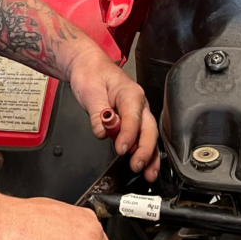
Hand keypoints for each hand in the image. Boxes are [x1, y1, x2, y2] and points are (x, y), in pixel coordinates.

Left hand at [67, 47, 159, 181]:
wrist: (89, 66)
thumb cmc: (92, 74)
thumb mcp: (90, 92)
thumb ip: (98, 114)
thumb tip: (102, 132)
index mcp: (130, 94)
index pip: (133, 117)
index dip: (128, 135)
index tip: (121, 149)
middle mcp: (139, 104)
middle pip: (148, 129)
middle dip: (145, 150)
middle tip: (137, 166)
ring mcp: (138, 112)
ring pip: (149, 135)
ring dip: (150, 155)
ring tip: (149, 173)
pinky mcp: (133, 120)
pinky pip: (142, 137)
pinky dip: (144, 151)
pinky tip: (145, 164)